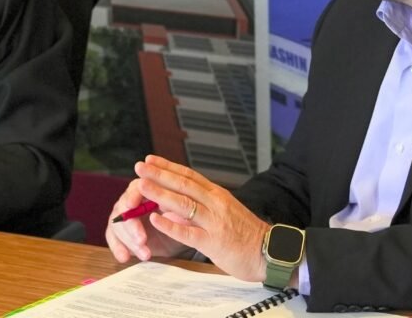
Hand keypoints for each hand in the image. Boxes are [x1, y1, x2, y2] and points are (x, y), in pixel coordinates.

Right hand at [106, 176, 190, 262]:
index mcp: (147, 190)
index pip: (136, 189)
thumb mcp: (184, 216)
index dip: (132, 196)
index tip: (133, 205)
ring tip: (146, 254)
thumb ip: (178, 211)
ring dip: (130, 241)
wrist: (179, 238)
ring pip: (118, 226)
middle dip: (132, 226)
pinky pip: (113, 239)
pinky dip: (118, 248)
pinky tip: (125, 257)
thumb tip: (171, 208)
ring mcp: (124, 217)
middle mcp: (131, 200)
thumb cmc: (181, 220)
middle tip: (142, 240)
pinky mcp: (120, 233)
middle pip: (122, 208)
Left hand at [119, 155, 270, 281]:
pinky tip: (155, 220)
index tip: (150, 159)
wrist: (271, 252)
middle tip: (140, 166)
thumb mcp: (226, 212)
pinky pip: (188, 232)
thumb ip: (205, 205)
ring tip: (142, 187)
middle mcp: (216, 204)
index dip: (168, 166)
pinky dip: (170, 225)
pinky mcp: (214, 242)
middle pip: (184, 185)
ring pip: (184, 204)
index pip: (189, 175)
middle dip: (159, 175)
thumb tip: (180, 201)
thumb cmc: (247, 235)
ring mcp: (215, 222)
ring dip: (161, 194)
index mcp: (218, 195)